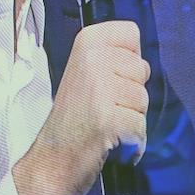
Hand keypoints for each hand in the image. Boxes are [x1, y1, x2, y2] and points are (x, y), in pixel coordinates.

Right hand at [13, 20, 148, 194]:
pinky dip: (132, 141)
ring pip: (143, 100)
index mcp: (85, 43)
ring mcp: (99, 89)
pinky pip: (141, 127)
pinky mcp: (108, 119)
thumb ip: (111, 58)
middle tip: (102, 106)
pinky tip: (109, 141)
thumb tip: (143, 59)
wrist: (50, 161)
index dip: (127, 60)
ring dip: (131, 118)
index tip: (106, 77)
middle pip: (142, 69)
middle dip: (131, 94)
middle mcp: (91, 60)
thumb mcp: (85, 73)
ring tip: (104, 123)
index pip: (131, 33)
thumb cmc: (73, 119)